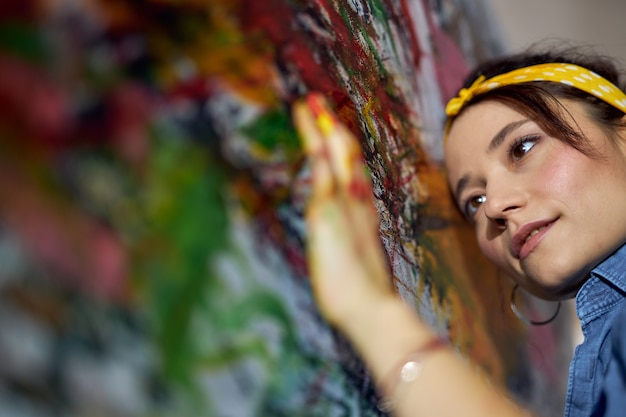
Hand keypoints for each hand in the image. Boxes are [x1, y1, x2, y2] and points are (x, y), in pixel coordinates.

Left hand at [293, 93, 394, 329]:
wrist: (371, 309)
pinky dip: (316, 141)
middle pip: (346, 158)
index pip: (350, 176)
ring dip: (323, 127)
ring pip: (336, 154)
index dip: (341, 152)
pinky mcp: (330, 209)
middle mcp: (356, 204)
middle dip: (332, 130)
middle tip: (320, 103)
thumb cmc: (361, 297)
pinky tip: (309, 120)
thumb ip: (351, 253)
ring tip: (311, 102)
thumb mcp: (354, 268)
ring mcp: (345, 203)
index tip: (333, 134)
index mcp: (361, 217)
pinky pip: (323, 166)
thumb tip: (347, 253)